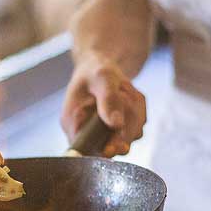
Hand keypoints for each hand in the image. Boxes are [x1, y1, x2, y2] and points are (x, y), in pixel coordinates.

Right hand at [60, 0, 152, 156]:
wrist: (103, 60)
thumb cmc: (96, 66)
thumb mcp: (102, 77)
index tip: (119, 144)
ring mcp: (101, 130)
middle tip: (128, 98)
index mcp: (71, 121)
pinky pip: (135, 128)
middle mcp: (83, 130)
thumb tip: (115, 125)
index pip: (85, 149)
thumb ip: (108, 99)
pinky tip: (130, 95)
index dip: (104, 150)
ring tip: (127, 90)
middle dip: (127, 124)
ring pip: (128, 136)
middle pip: (111, 145)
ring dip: (136, 114)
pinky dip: (139, 111)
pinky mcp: (115, 128)